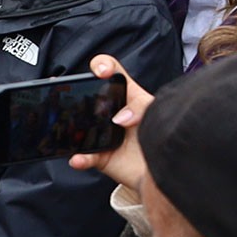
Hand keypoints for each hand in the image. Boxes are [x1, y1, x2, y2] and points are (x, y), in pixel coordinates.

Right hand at [66, 56, 153, 192]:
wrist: (165, 171)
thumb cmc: (162, 137)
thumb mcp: (157, 113)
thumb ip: (143, 107)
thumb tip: (119, 119)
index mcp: (125, 95)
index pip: (111, 71)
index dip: (102, 65)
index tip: (101, 72)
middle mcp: (110, 112)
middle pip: (87, 97)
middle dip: (75, 94)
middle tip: (74, 99)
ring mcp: (102, 134)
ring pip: (79, 126)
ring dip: (71, 128)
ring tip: (71, 130)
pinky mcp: (100, 156)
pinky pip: (85, 156)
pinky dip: (80, 158)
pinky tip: (79, 158)